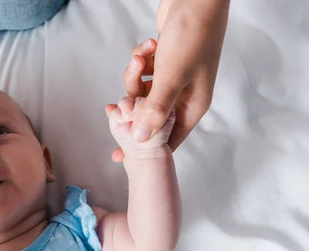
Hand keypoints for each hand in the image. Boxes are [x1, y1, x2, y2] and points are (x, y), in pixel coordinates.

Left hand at [115, 0, 228, 160]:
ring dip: (135, 75)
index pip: (167, 139)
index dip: (143, 148)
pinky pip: (143, 72)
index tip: (120, 157)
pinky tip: (149, 45)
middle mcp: (183, 96)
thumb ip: (156, 108)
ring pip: (141, 92)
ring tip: (143, 57)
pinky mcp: (165, 63)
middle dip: (132, 105)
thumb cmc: (192, 36)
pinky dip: (140, 60)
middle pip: (148, 115)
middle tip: (116, 105)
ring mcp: (174, 79)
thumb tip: (140, 139)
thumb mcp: (172, 76)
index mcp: (191, 106)